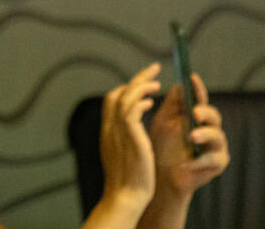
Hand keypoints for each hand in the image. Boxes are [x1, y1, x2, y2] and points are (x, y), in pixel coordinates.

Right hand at [97, 63, 161, 219]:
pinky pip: (132, 110)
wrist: (125, 196)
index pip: (112, 99)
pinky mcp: (131, 137)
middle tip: (153, 68)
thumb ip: (122, 137)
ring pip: (125, 97)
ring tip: (157, 82)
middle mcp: (110, 127)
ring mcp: (118, 131)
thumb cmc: (127, 180)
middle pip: (117, 92)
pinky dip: (141, 101)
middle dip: (136, 78)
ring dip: (141, 86)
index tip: (142, 84)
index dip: (127, 88)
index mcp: (107, 130)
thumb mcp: (120, 153)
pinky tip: (152, 101)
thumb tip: (127, 127)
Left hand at [149, 72, 229, 197]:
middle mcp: (209, 128)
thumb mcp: (164, 121)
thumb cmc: (162, 145)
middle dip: (205, 112)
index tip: (192, 77)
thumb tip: (179, 83)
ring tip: (192, 137)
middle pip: (214, 115)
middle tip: (195, 113)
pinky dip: (200, 160)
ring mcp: (215, 146)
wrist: (161, 174)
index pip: (199, 99)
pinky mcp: (217, 163)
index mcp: (196, 117)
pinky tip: (188, 163)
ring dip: (204, 134)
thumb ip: (172, 105)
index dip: (198, 88)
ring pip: (217, 135)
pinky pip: (213, 159)